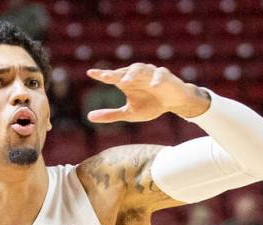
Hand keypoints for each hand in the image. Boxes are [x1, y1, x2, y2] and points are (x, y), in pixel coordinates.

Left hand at [86, 63, 210, 122]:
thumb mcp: (129, 113)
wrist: (174, 102)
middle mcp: (137, 75)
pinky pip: (160, 74)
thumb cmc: (151, 105)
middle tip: (106, 77)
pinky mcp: (165, 76)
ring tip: (124, 82)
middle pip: (125, 71)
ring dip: (132, 74)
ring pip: (141, 69)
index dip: (102, 75)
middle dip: (116, 74)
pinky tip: (153, 86)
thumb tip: (88, 117)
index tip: (90, 73)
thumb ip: (110, 114)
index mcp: (127, 81)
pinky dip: (156, 79)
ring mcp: (151, 74)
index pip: (112, 76)